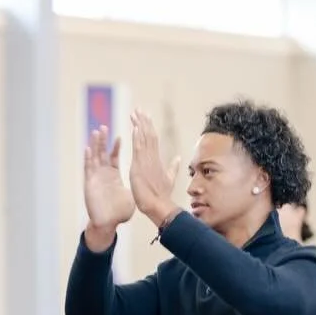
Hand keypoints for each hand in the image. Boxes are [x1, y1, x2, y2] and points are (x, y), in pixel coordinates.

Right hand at [82, 126, 134, 248]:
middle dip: (103, 140)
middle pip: (102, 153)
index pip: (114, 156)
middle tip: (104, 126)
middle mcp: (103, 174)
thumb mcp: (130, 196)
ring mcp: (96, 177)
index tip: (120, 135)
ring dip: (94, 145)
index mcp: (113, 175)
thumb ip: (136, 186)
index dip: (116, 146)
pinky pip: (88, 168)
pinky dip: (88, 158)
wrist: (108, 223)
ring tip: (96, 132)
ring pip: (94, 157)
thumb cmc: (119, 212)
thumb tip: (146, 183)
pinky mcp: (90, 183)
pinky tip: (88, 148)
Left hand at [127, 109, 179, 223]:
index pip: (153, 139)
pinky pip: (139, 149)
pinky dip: (138, 137)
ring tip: (135, 112)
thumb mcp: (169, 179)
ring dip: (139, 125)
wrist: (158, 206)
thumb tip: (179, 158)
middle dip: (144, 121)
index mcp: (157, 159)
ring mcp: (147, 161)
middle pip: (149, 134)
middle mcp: (153, 157)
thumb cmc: (162, 196)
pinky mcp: (140, 166)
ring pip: (144, 138)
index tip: (144, 116)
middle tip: (139, 109)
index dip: (148, 126)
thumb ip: (173, 167)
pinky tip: (135, 127)